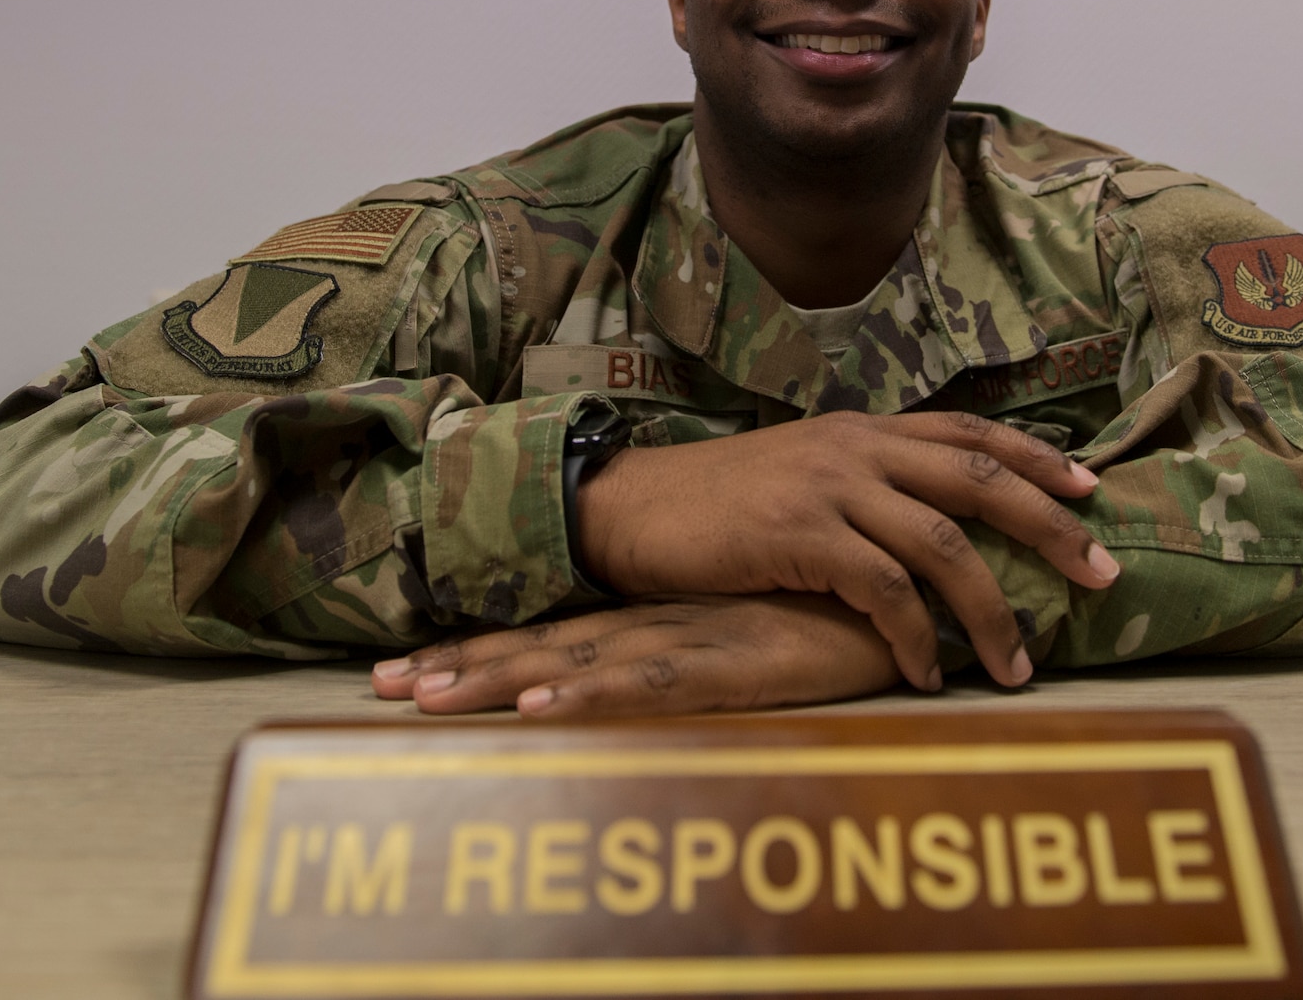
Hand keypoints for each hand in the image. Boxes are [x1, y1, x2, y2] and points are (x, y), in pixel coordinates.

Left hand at [370, 594, 900, 716]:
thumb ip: (732, 638)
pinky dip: (590, 699)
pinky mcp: (739, 666)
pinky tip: (535, 712)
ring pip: (578, 661)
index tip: (409, 667)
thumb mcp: (776, 631)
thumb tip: (694, 654)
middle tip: (377, 684)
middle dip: (461, 665)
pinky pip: (652, 686)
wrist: (925, 590)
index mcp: (674, 615)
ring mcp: (698, 639)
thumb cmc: (857, 612)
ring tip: (416, 698)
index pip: (564, 633)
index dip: (488, 648)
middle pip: (549, 644)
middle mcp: (672, 620)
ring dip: (495, 679)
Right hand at [576, 412, 1113, 691]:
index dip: (1037, 458)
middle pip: (979, 479)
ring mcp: (829, 488)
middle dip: (1050, 527)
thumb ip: (866, 485)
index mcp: (864, 430)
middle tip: (1102, 573)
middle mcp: (857, 448)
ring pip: (941, 543)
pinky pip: (882, 590)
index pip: (969, 432)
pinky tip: (927, 672)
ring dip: (990, 609)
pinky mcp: (798, 535)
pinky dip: (916, 636)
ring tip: (1017, 665)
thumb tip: (934, 526)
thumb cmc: (719, 503)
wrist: (633, 506)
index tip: (1092, 490)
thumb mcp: (803, 472)